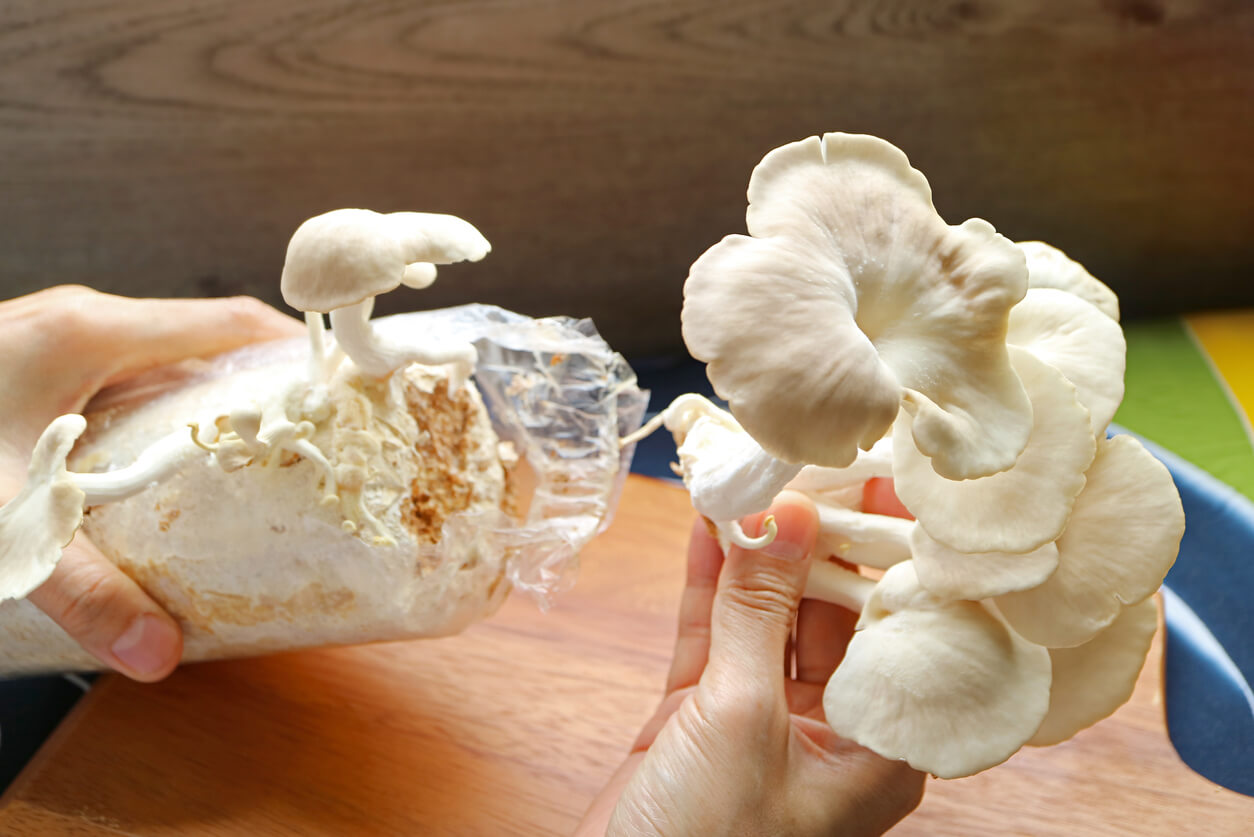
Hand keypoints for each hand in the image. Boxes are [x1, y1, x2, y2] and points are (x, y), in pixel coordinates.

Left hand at [0, 285, 301, 679]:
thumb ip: (80, 586)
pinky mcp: (33, 367)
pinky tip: (164, 473)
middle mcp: (81, 323)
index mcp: (92, 330)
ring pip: (165, 362)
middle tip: (309, 450)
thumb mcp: (1, 519)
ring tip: (255, 468)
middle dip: (264, 391)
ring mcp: (55, 340)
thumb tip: (159, 654)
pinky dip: (161, 416)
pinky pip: (125, 380)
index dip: (296, 354)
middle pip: (207, 343)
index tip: (345, 397)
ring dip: (211, 405)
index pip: (229, 322)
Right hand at [577, 492, 923, 836]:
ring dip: (761, 549)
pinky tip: (714, 522)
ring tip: (760, 470)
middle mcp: (830, 729)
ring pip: (770, 614)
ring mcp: (763, 718)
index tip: (889, 478)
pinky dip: (713, 580)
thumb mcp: (739, 720)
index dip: (897, 553)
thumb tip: (785, 515)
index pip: (903, 630)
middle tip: (815, 456)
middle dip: (821, 537)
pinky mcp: (703, 714)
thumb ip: (758, 613)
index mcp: (876, 748)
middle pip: (835, 612)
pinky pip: (716, 632)